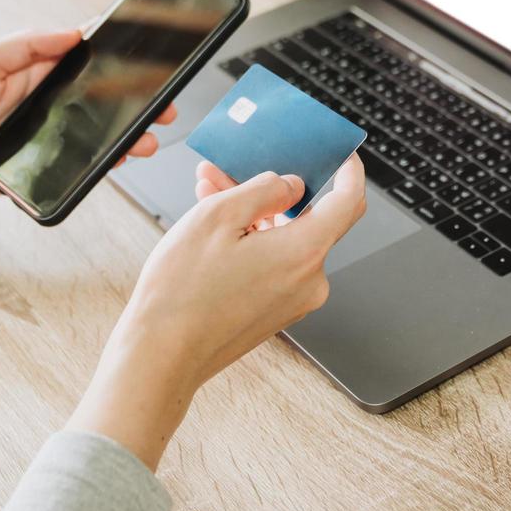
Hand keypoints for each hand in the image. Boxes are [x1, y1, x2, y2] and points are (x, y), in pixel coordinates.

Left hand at [0, 29, 176, 204]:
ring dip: (131, 132)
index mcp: (38, 69)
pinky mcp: (46, 163)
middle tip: (164, 100)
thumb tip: (73, 32)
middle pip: (106, 94)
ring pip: (102, 131)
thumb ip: (27, 45)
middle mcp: (50, 99)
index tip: (147, 47)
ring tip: (150, 135)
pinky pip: (85, 162)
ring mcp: (51, 132)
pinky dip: (108, 161)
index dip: (118, 49)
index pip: (87, 54)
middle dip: (139, 97)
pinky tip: (123, 157)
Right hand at [67, 155, 366, 469]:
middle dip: (271, 189)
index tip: (342, 155)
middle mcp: (308, 280)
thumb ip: (264, 189)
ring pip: (285, 240)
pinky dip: (251, 241)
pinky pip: (274, 263)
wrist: (162, 356)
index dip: (349, 171)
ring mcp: (294, 300)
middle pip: (306, 218)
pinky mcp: (275, 311)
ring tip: (208, 193)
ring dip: (252, 213)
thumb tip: (291, 184)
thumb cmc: (182, 293)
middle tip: (234, 169)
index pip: (349, 201)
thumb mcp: (218, 216)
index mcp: (303, 253)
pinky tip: (215, 230)